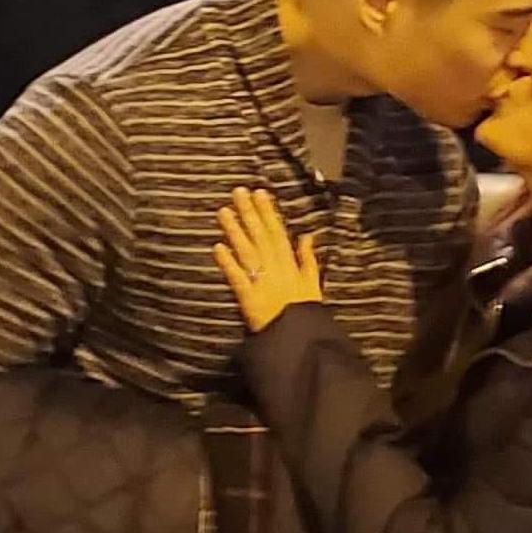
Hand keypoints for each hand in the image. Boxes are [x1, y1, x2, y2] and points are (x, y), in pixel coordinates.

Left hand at [217, 188, 323, 334]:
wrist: (300, 341)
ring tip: (224, 211)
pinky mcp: (249, 298)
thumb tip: (308, 236)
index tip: (259, 193)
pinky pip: (237, 277)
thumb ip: (309, 259)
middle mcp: (275, 268)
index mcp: (290, 264)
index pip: (277, 232)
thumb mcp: (313, 284)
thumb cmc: (305, 314)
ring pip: (247, 251)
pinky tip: (217, 246)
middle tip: (238, 191)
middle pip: (260, 236)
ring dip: (235, 230)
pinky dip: (228, 262)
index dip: (268, 212)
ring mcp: (262, 281)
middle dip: (249, 212)